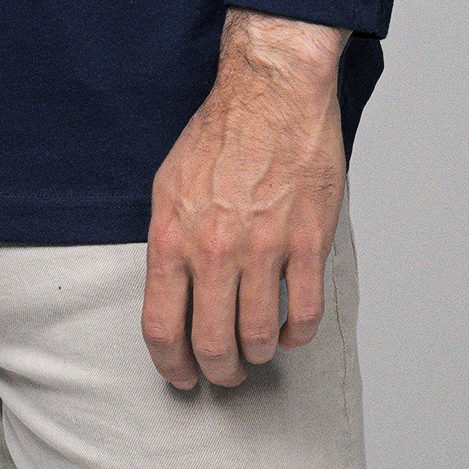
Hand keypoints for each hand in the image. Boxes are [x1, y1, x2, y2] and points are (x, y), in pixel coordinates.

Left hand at [142, 9, 347, 389]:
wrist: (272, 93)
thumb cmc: (221, 134)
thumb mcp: (169, 185)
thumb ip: (169, 242)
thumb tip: (172, 295)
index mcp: (173, 235)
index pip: (162, 326)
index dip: (171, 365)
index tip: (182, 376)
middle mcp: (214, 249)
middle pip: (212, 345)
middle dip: (219, 371)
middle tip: (226, 371)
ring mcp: (263, 248)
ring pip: (258, 339)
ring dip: (258, 354)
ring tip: (259, 348)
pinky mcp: (306, 243)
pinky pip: (303, 316)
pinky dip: (297, 335)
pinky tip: (291, 327)